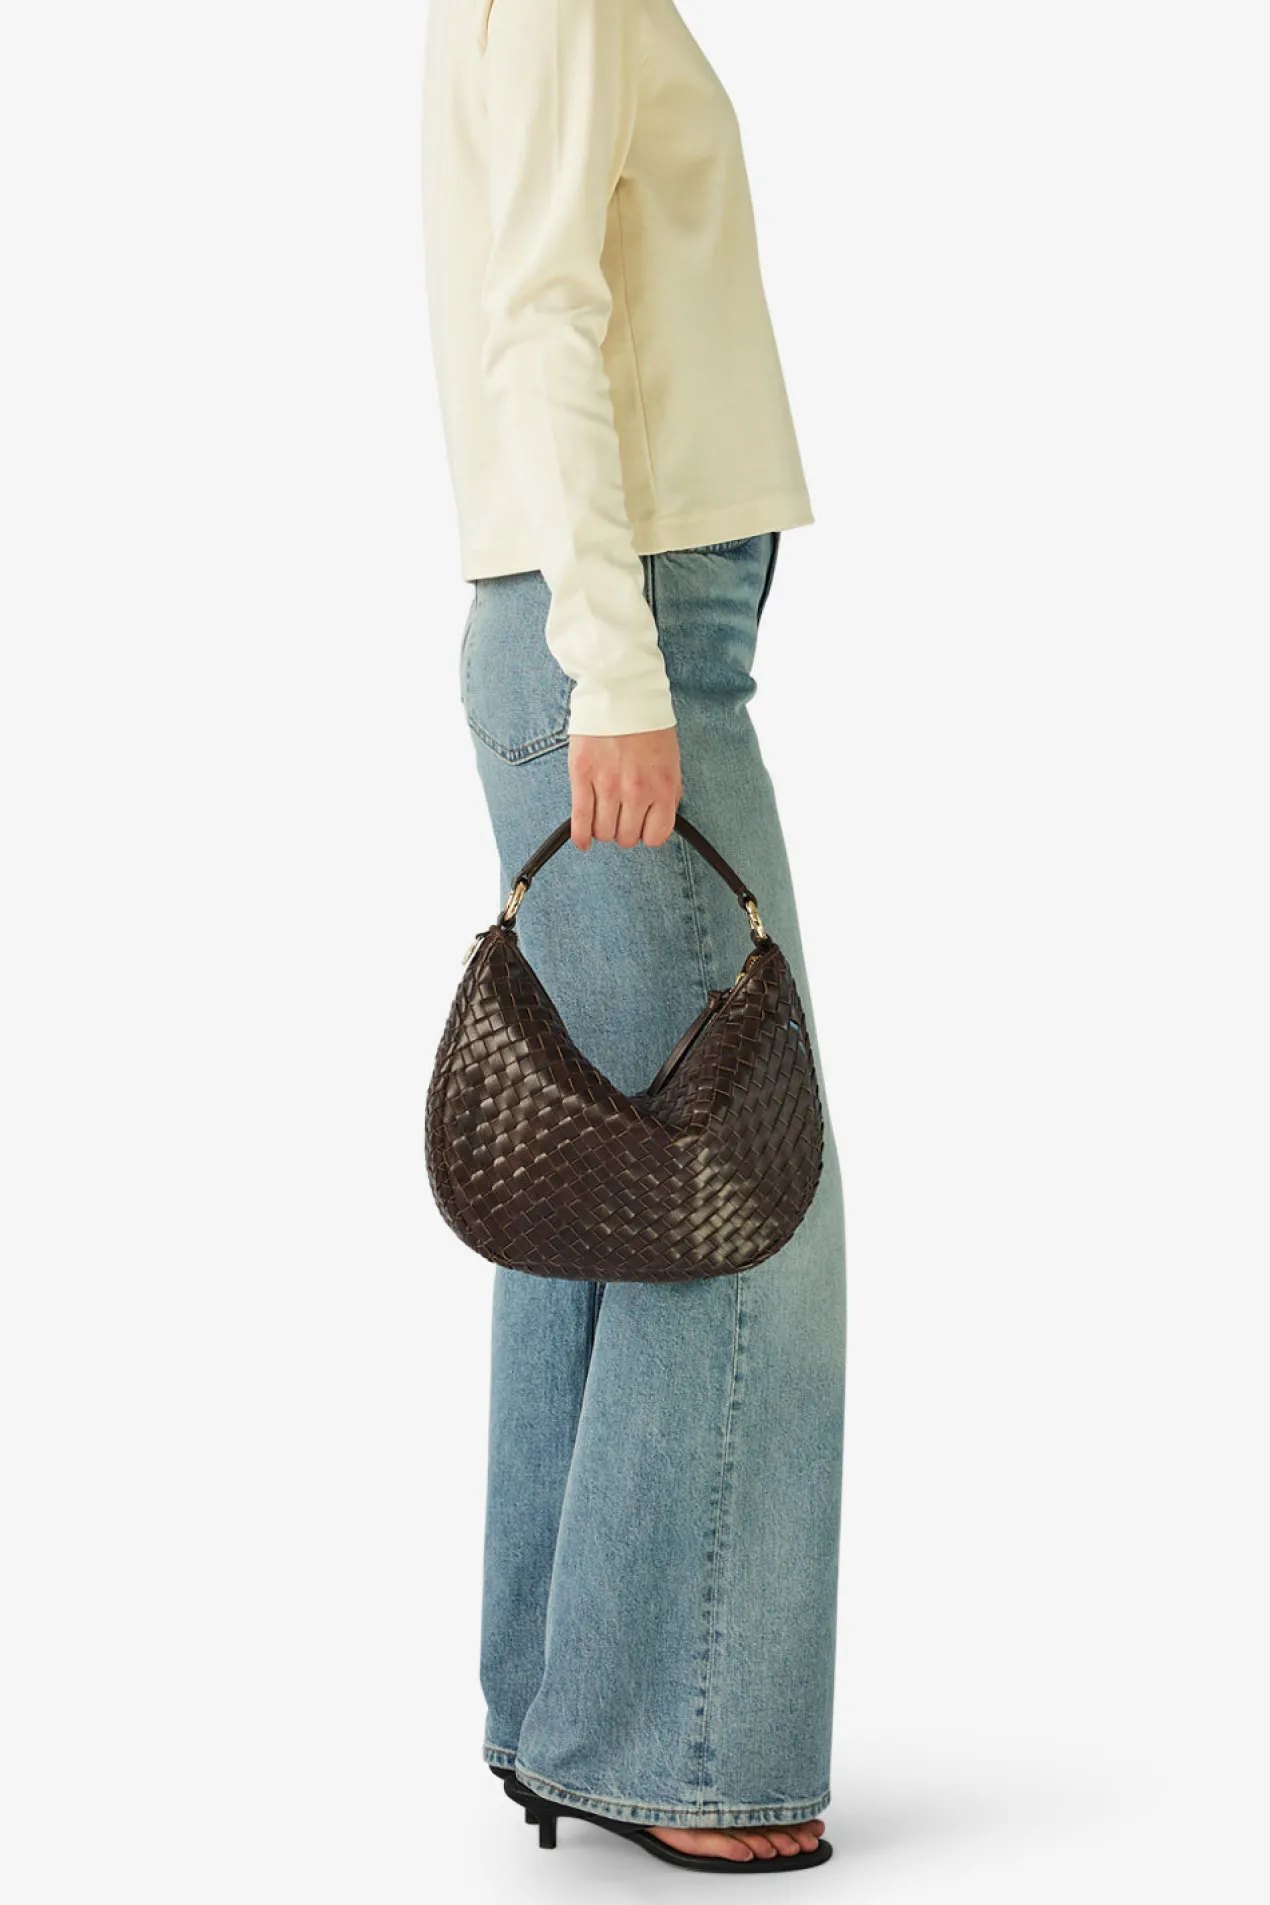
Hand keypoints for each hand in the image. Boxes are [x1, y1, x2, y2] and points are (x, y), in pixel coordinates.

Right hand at [568, 728, 681, 850]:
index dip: (647, 834)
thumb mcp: (671, 762)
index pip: (655, 836)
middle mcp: (636, 792)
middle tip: (620, 817)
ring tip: (604, 815)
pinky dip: (581, 836)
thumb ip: (667, 794)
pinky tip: (583, 842)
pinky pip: (581, 819)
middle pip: (626, 837)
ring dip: (604, 829)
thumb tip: (658, 820)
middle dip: (624, 831)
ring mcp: (608, 786)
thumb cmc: (648, 726)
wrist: (622, 693)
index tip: (642, 827)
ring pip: (604, 831)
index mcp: (663, 788)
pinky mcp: (582, 776)